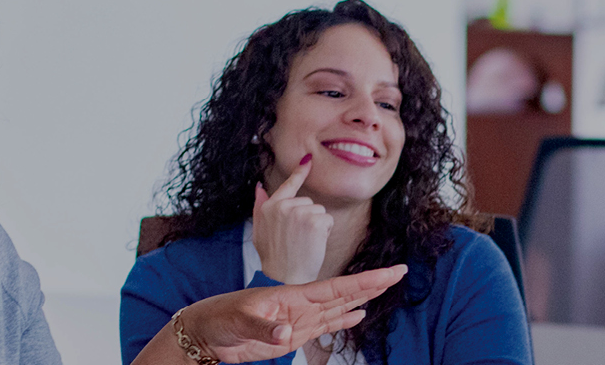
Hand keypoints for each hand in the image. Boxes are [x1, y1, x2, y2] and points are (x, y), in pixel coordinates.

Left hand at [134, 265, 406, 363]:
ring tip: (386, 288)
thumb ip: (263, 327)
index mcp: (293, 297)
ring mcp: (299, 319)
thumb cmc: (219, 319)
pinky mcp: (293, 334)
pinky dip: (343, 320)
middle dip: (373, 283)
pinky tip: (359, 315)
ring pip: (339, 307)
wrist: (204, 332)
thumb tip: (287, 333)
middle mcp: (301, 305)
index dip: (366, 280)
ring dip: (363, 298)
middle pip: (345, 292)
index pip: (338, 287)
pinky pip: (325, 326)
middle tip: (400, 271)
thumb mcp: (239, 322)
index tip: (391, 271)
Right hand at [254, 154, 331, 284]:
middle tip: (297, 239)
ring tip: (304, 243)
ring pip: (320, 211)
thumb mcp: (260, 231)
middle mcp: (283, 206)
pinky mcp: (314, 221)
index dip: (300, 171)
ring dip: (317, 226)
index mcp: (269, 207)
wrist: (284, 279)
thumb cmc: (273, 258)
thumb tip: (260, 187)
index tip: (308, 159)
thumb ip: (260, 208)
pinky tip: (313, 244)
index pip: (288, 185)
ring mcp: (299, 212)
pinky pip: (328, 220)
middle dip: (308, 218)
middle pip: (309, 202)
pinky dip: (325, 232)